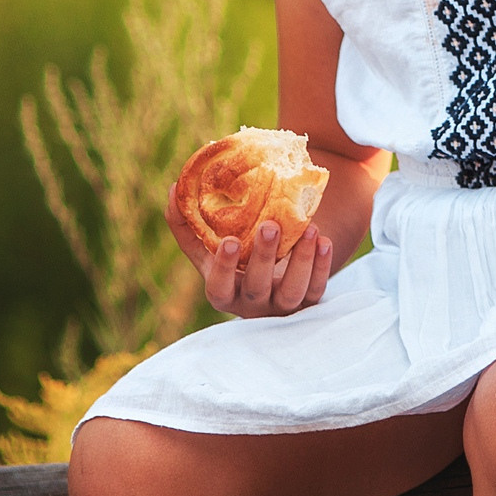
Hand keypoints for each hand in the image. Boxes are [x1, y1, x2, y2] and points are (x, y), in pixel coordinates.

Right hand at [164, 183, 332, 318]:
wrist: (275, 272)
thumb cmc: (237, 256)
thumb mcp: (211, 245)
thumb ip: (189, 224)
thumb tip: (172, 189)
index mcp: (225, 293)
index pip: (219, 289)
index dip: (224, 269)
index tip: (229, 242)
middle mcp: (253, 305)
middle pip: (258, 289)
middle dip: (264, 257)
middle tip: (269, 225)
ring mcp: (282, 306)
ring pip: (294, 292)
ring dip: (301, 261)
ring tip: (309, 229)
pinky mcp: (309, 302)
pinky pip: (317, 289)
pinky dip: (322, 265)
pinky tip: (323, 240)